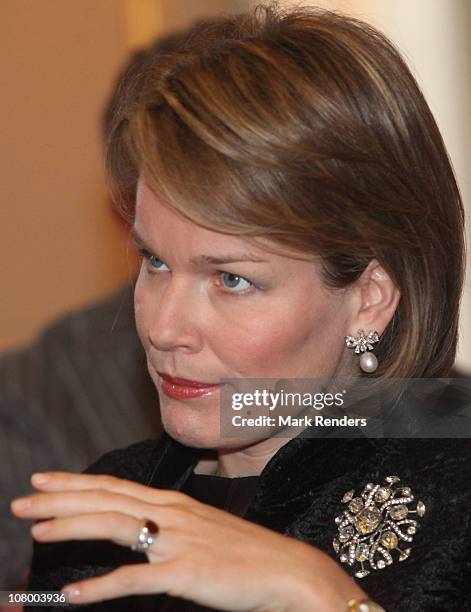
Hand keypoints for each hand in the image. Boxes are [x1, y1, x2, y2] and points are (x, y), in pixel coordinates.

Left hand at [11, 472, 365, 610]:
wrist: (287, 569)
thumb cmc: (245, 553)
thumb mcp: (203, 530)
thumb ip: (168, 529)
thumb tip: (140, 533)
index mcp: (174, 503)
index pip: (114, 486)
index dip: (75, 482)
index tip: (43, 479)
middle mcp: (171, 514)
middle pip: (106, 499)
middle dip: (59, 498)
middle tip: (21, 500)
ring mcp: (177, 541)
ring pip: (113, 526)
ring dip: (71, 526)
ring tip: (35, 531)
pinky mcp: (185, 573)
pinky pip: (134, 580)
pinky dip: (99, 586)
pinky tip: (72, 593)